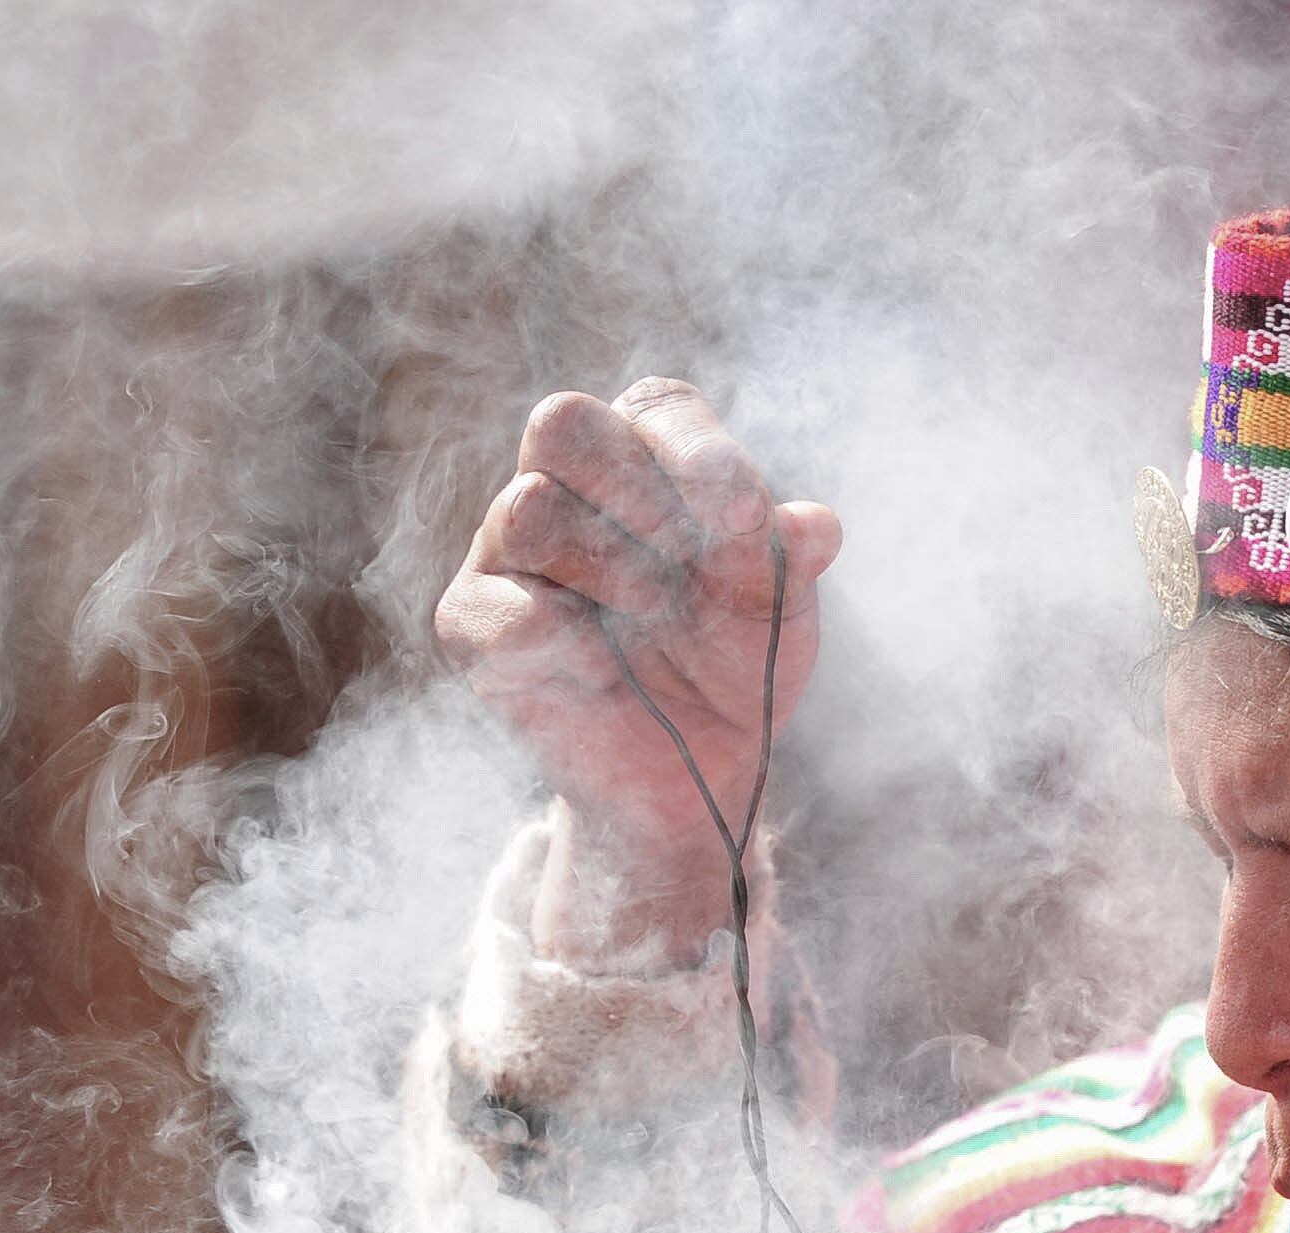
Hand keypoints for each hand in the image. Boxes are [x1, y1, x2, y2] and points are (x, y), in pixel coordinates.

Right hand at [432, 379, 843, 967]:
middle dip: (633, 489)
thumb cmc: (731, 664)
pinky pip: (492, 609)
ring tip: (651, 618)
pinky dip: (556, 638)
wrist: (692, 768)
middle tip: (682, 564)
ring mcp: (508, 550)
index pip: (655, 407)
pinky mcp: (472, 622)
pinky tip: (602, 670)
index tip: (744, 517)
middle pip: (563, 425)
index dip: (695, 449)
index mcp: (645, 458)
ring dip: (606, 569)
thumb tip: (817, 526)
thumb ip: (788, 560)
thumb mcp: (776, 612)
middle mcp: (567, 486)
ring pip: (526, 510)